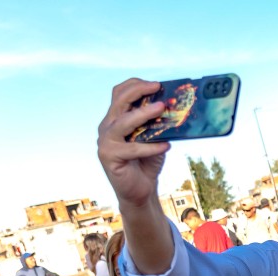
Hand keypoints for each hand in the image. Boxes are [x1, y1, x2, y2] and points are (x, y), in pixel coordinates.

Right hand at [96, 79, 170, 207]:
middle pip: (119, 100)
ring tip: (162, 108)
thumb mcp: (153, 137)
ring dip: (143, 113)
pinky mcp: (108, 156)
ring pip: (123, 122)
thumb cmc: (148, 161)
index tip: (156, 84)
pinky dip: (151, 147)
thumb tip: (172, 105)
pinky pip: (132, 148)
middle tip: (158, 88)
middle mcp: (107, 126)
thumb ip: (156, 122)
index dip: (136, 85)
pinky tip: (166, 146)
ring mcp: (105, 140)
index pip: (120, 93)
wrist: (140, 190)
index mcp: (115, 118)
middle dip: (139, 91)